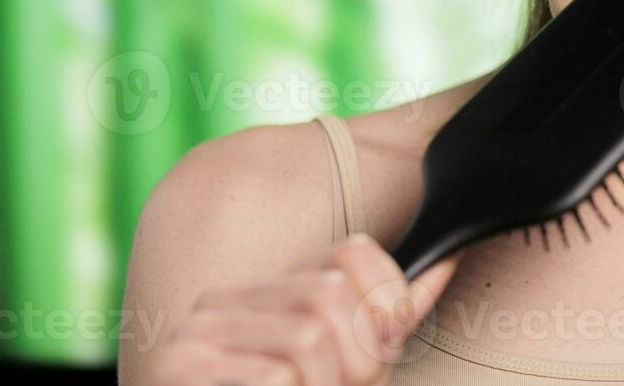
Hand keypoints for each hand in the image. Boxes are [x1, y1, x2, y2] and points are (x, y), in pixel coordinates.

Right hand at [151, 233, 458, 384]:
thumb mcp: (353, 361)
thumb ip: (392, 316)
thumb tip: (447, 258)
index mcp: (272, 289)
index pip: (355, 252)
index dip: (384, 306)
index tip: (376, 353)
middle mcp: (230, 297)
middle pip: (332, 293)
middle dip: (358, 358)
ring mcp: (197, 330)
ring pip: (308, 336)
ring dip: (326, 385)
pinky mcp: (176, 366)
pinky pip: (274, 376)